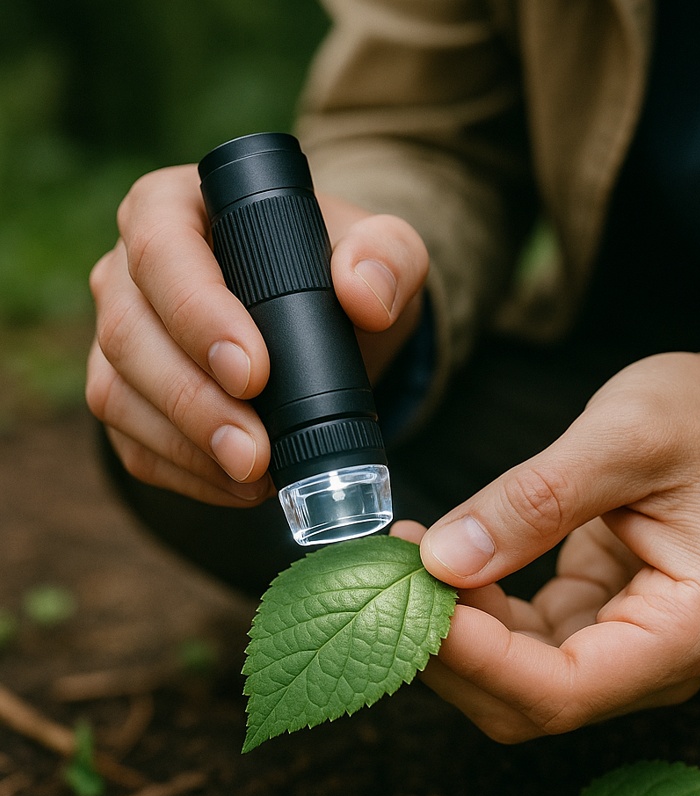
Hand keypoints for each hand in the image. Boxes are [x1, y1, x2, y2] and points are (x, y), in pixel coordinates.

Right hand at [87, 165, 427, 505]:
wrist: (332, 320)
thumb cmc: (343, 271)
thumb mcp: (384, 252)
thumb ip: (388, 257)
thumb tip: (363, 295)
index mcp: (177, 209)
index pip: (164, 251)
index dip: (198, 316)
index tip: (253, 373)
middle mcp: (131, 270)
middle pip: (129, 333)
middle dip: (192, 402)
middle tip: (254, 452)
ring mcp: (123, 336)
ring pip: (118, 393)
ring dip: (184, 446)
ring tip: (254, 477)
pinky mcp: (130, 395)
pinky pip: (132, 441)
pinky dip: (183, 473)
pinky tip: (237, 487)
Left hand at [403, 351, 699, 741]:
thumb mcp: (623, 437)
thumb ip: (537, 501)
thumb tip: (446, 560)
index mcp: (689, 627)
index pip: (565, 687)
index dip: (476, 658)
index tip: (407, 596)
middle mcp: (660, 657)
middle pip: (530, 699)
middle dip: (450, 649)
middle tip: (387, 575)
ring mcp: (624, 643)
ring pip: (514, 678)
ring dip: (450, 631)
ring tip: (404, 558)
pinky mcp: (593, 619)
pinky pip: (519, 640)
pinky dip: (471, 610)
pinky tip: (439, 562)